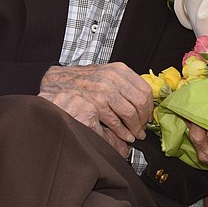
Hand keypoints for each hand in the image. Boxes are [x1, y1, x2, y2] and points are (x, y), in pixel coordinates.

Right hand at [38, 62, 152, 157]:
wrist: (58, 82)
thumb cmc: (82, 80)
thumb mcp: (106, 73)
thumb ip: (123, 83)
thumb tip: (143, 102)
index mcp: (119, 70)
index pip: (145, 89)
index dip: (150, 106)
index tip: (149, 115)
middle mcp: (114, 78)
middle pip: (141, 102)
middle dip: (144, 120)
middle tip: (143, 128)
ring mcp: (105, 90)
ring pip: (130, 113)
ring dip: (135, 128)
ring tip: (135, 135)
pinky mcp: (96, 104)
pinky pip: (115, 121)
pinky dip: (122, 132)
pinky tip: (124, 136)